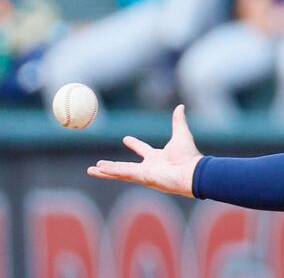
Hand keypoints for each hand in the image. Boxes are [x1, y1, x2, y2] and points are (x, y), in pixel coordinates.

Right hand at [86, 105, 202, 197]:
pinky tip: (99, 169)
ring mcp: (144, 174)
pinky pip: (123, 173)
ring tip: (92, 170)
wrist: (191, 171)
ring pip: (120, 172)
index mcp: (158, 157)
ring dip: (106, 171)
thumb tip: (180, 106)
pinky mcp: (142, 177)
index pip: (143, 150)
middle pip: (125, 166)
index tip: (126, 139)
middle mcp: (149, 167)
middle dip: (112, 166)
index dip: (135, 144)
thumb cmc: (188, 156)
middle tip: (99, 164)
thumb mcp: (181, 134)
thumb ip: (178, 121)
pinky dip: (111, 171)